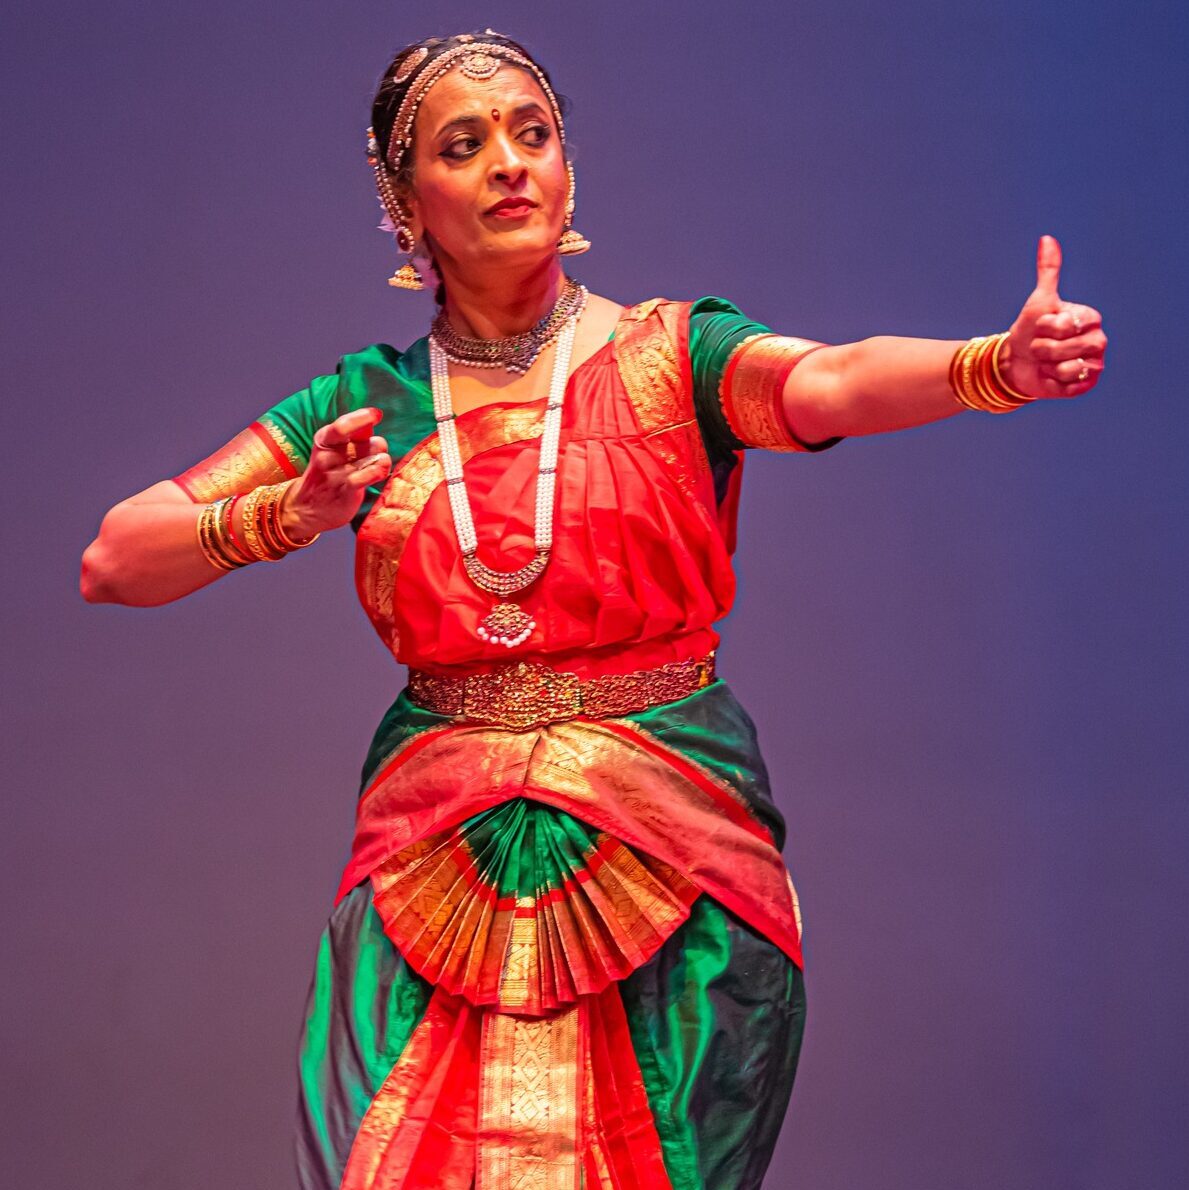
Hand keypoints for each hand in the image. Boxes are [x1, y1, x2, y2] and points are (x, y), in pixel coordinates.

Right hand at [282, 407, 390, 536]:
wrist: (305, 509)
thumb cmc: (328, 474)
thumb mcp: (334, 450)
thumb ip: (355, 435)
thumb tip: (375, 416)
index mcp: (324, 439)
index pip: (344, 424)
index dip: (364, 417)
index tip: (376, 414)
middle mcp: (328, 455)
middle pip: (364, 440)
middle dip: (379, 444)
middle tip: (378, 454)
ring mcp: (335, 473)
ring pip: (372, 458)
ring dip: (383, 461)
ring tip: (380, 466)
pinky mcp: (345, 491)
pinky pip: (366, 476)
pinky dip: (378, 471)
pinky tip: (381, 472)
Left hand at [1002, 235, 1106, 398]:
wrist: (1018, 363)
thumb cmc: (1031, 330)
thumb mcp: (1039, 301)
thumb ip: (1048, 272)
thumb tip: (1047, 238)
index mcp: (1091, 318)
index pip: (1065, 324)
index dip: (1046, 327)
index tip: (1043, 327)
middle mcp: (1098, 340)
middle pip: (1064, 347)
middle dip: (1043, 348)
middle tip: (1041, 348)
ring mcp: (1094, 364)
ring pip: (1067, 367)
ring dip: (1047, 365)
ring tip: (1046, 362)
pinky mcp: (1086, 384)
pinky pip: (1068, 386)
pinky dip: (1053, 382)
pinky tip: (1051, 376)